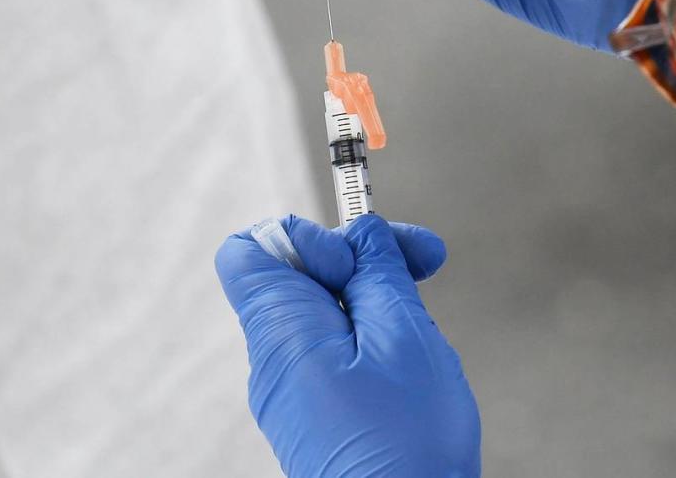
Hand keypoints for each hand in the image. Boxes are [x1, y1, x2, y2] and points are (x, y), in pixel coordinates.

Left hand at [215, 215, 480, 477]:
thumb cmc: (406, 443)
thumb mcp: (403, 335)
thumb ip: (377, 270)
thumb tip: (361, 231)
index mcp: (283, 331)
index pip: (249, 249)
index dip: (306, 233)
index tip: (360, 253)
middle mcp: (273, 359)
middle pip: (298, 273)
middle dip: (360, 258)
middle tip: (426, 258)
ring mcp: (291, 389)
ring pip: (324, 310)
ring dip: (374, 297)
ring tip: (420, 325)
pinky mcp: (313, 411)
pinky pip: (332, 348)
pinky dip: (370, 335)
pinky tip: (409, 357)